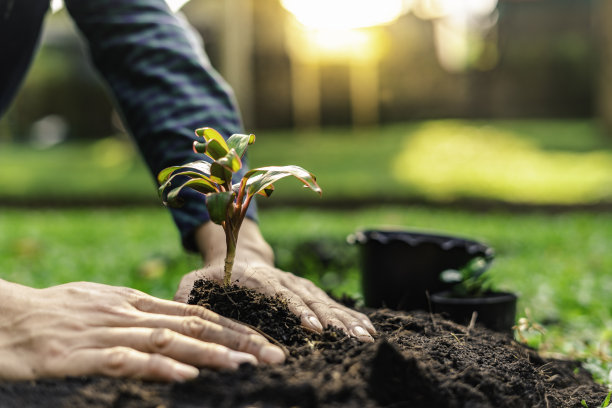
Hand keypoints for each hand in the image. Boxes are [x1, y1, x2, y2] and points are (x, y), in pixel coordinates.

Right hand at [0, 279, 284, 381]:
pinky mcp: (81, 354)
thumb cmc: (51, 314)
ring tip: (245, 365)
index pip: (195, 314)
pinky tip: (187, 376)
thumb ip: (135, 314)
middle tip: (274, 355)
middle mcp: (128, 312)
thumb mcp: (100, 305)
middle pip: (193, 325)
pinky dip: (159, 368)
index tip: (264, 340)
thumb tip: (169, 326)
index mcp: (134, 301)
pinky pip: (127, 360)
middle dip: (237, 340)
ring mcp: (107, 331)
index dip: (233, 327)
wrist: (3, 318)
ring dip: (210, 353)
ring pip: (169, 340)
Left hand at [174, 220, 375, 341]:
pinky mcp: (307, 291)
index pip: (279, 294)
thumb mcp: (195, 280)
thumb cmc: (213, 275)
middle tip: (354, 338)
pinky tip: (368, 330)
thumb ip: (188, 295)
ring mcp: (298, 285)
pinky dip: (350, 316)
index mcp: (256, 279)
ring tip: (367, 337)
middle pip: (311, 299)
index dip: (297, 310)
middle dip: (334, 320)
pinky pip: (331, 304)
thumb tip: (179, 315)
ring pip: (326, 301)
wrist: (238, 252)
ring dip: (347, 320)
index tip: (314, 327)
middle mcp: (282, 280)